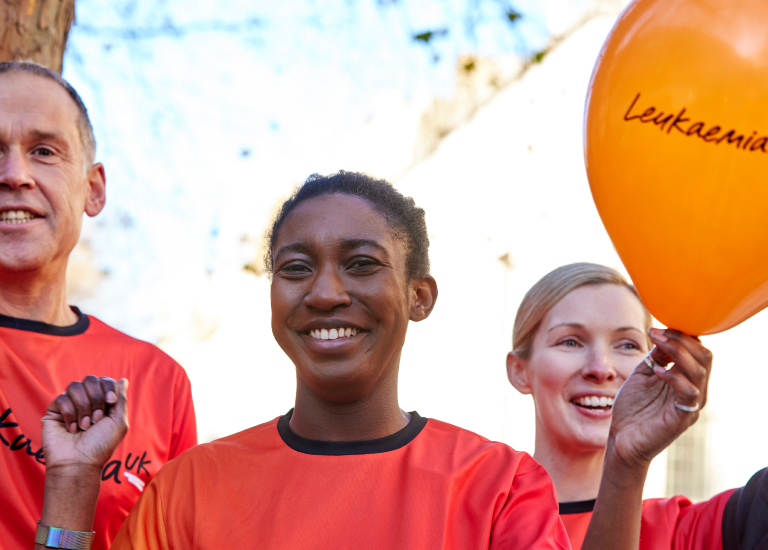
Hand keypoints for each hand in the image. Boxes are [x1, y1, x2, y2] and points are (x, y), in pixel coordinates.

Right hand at [41, 377, 128, 473]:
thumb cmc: (101, 445)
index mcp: (102, 402)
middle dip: (96, 398)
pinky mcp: (54, 411)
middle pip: (90, 379)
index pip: (105, 380)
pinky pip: (61, 398)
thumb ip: (121, 400)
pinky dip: (70, 414)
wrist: (79, 462)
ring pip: (75, 386)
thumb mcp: (119, 422)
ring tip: (85, 426)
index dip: (108, 388)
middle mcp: (86, 401)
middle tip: (97, 419)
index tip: (110, 402)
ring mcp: (69, 405)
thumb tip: (123, 380)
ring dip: (83, 407)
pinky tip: (72, 429)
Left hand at [608, 328, 711, 469]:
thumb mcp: (644, 375)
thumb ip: (656, 357)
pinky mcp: (682, 418)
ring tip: (658, 343)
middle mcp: (694, 391)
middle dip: (682, 340)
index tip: (658, 328)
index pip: (698, 352)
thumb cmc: (632, 407)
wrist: (622, 437)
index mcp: (686, 379)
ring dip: (678, 353)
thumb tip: (664, 335)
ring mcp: (690, 405)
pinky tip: (657, 371)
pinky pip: (689, 393)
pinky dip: (674, 377)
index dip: (682, 336)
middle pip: (704, 358)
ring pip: (699, 372)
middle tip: (658, 333)